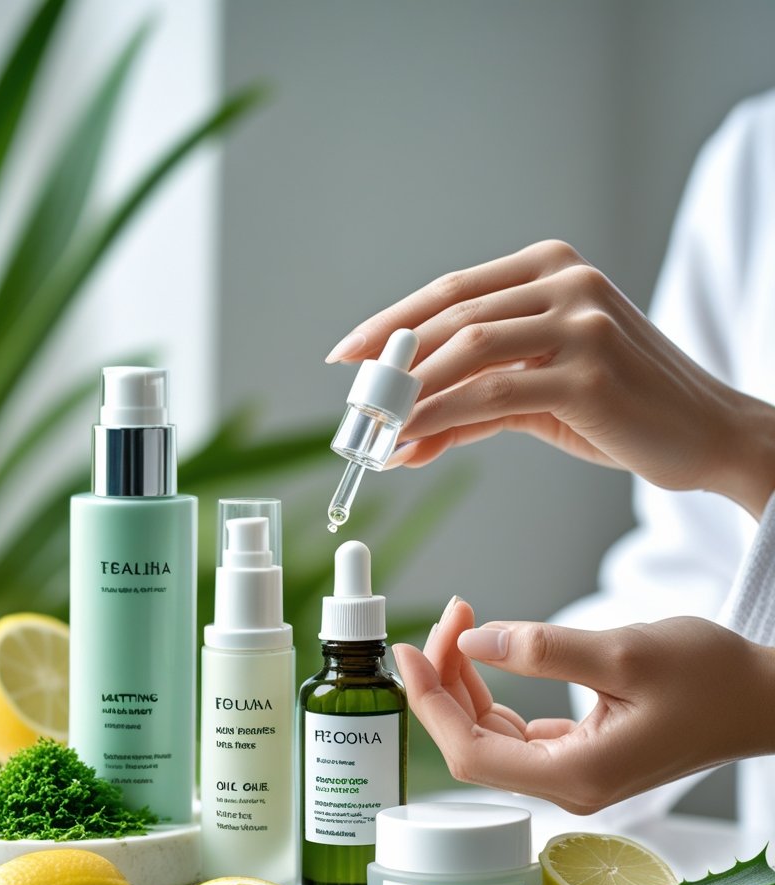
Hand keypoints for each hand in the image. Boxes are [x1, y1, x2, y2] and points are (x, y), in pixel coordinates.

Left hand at [327, 241, 774, 518]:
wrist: (706, 436)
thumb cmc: (623, 410)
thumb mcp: (544, 392)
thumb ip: (475, 400)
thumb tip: (403, 436)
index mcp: (551, 268)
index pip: (450, 291)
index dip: (391, 325)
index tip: (348, 357)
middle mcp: (565, 280)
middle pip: (450, 317)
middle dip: (390, 366)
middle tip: (352, 408)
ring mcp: (580, 321)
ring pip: (466, 351)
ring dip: (408, 396)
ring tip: (373, 433)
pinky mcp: (588, 371)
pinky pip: (492, 394)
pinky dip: (440, 420)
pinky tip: (409, 445)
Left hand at [392, 597, 774, 813]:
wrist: (764, 699)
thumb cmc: (712, 678)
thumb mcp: (625, 653)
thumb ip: (543, 650)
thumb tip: (474, 643)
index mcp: (574, 774)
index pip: (468, 751)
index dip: (429, 702)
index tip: (410, 651)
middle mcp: (567, 785)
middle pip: (473, 740)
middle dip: (447, 679)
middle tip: (452, 616)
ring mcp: (574, 772)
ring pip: (491, 732)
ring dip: (468, 681)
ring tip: (465, 622)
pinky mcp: (581, 754)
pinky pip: (517, 729)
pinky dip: (494, 691)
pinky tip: (489, 654)